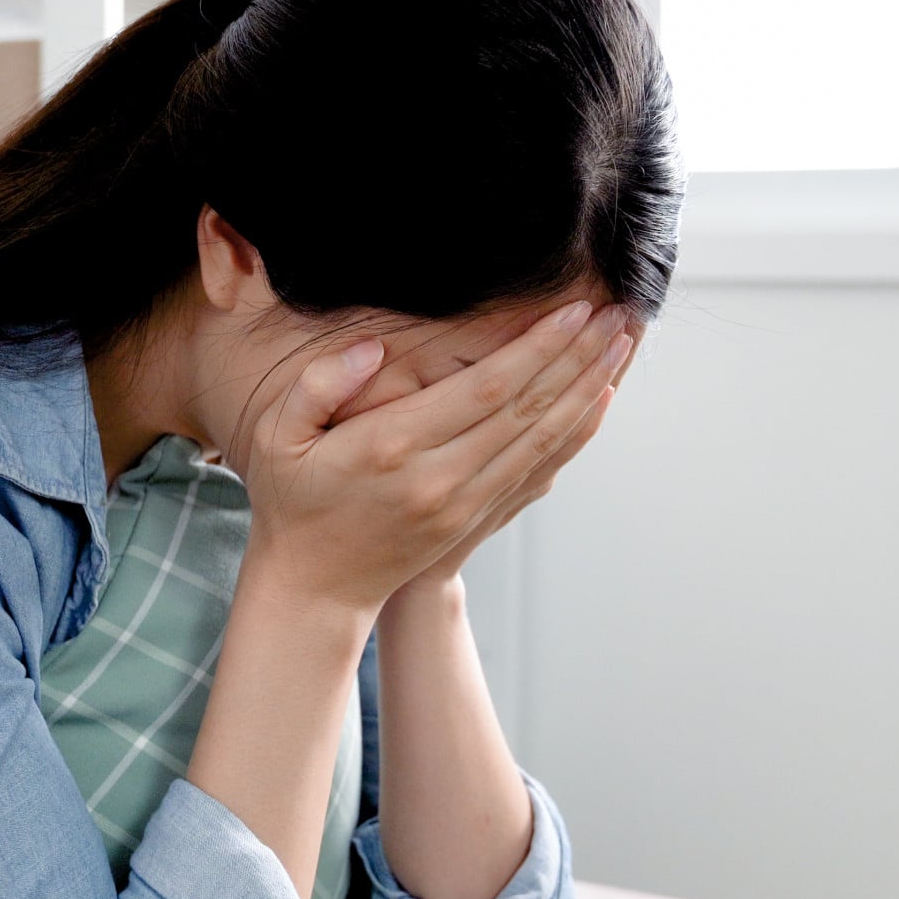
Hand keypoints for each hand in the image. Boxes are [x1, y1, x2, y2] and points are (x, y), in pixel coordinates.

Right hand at [236, 299, 633, 616]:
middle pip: (527, 407)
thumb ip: (319, 385)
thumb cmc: (293, 502)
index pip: (485, 389)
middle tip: (617, 312)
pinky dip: (573, 431)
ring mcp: (463, 501)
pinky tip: (598, 398)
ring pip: (541, 437)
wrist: (315, 588)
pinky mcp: (475, 516)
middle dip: (578, 356)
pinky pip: (537, 466)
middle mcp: (439, 476)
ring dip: (586, 387)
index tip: (574, 310)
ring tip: (620, 343)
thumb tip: (371, 350)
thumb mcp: (279, 438)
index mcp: (393, 446)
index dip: (537, 348)